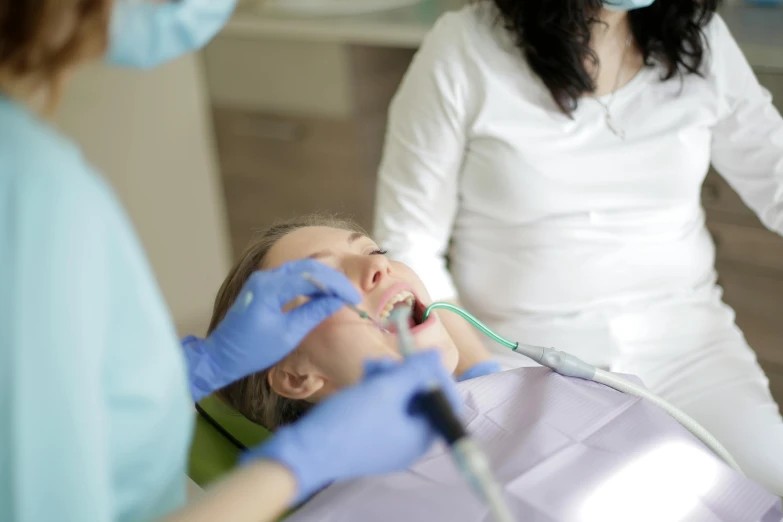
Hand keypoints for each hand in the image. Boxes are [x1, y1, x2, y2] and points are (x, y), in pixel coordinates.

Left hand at [184, 259, 359, 401]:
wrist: (221, 357)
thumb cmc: (253, 351)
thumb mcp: (289, 334)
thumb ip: (314, 313)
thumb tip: (338, 300)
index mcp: (270, 288)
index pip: (312, 276)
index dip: (337, 286)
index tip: (355, 299)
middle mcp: (265, 277)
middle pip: (308, 267)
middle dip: (333, 279)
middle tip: (352, 295)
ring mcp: (262, 279)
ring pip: (300, 269)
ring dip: (323, 279)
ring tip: (341, 294)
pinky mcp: (262, 286)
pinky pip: (291, 276)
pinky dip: (310, 282)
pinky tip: (322, 293)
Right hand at [246, 351, 460, 502]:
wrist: (306, 451)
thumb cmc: (348, 422)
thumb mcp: (385, 389)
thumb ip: (415, 371)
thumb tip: (437, 356)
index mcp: (420, 438)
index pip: (445, 402)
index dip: (435, 375)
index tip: (417, 356)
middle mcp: (409, 445)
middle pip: (421, 400)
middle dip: (405, 375)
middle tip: (384, 362)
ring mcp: (390, 444)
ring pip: (400, 402)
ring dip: (389, 380)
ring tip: (368, 368)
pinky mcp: (371, 440)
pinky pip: (384, 412)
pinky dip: (377, 393)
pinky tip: (362, 381)